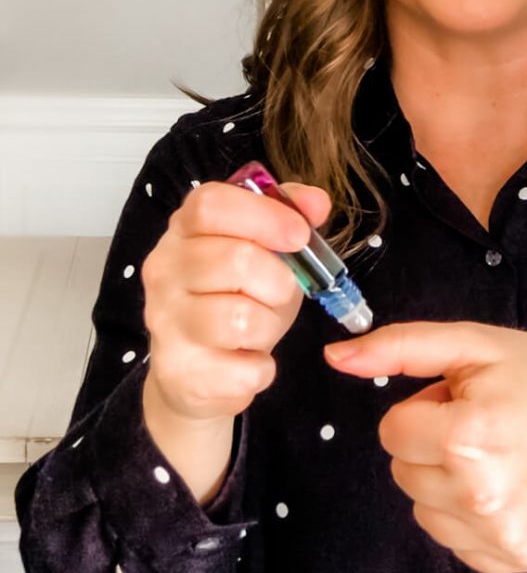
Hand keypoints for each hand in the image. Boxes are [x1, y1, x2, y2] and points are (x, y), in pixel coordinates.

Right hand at [142, 179, 329, 422]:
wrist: (194, 371)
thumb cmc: (235, 297)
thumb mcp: (266, 250)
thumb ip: (290, 215)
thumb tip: (317, 202)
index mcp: (184, 228)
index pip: (211, 205)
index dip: (264, 216)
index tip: (299, 235)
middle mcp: (164, 269)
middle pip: (235, 260)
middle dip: (279, 280)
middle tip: (281, 291)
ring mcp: (164, 320)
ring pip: (241, 318)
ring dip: (270, 325)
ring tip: (261, 327)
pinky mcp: (176, 371)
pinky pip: (246, 370)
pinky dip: (262, 368)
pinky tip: (247, 360)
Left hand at [325, 322, 526, 572]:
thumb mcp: (474, 344)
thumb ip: (399, 346)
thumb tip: (335, 356)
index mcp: (467, 435)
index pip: (392, 430)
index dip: (423, 409)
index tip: (463, 401)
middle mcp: (479, 493)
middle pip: (403, 469)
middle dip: (431, 442)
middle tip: (482, 423)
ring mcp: (497, 532)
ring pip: (422, 505)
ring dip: (444, 478)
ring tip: (494, 452)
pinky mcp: (512, 558)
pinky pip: (451, 537)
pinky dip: (465, 512)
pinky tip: (504, 485)